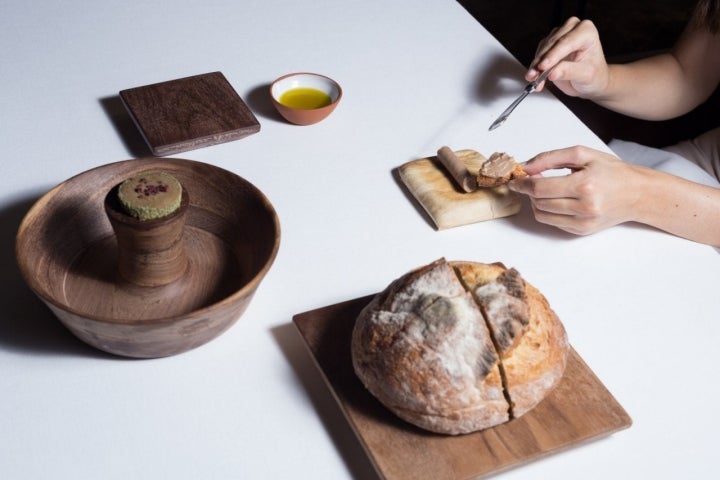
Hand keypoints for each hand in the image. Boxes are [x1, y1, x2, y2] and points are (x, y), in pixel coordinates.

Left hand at [508, 146, 641, 234]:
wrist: (638, 193)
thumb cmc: (612, 171)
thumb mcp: (583, 155)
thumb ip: (551, 158)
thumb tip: (526, 166)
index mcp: (584, 185)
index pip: (540, 188)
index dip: (523, 184)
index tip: (516, 179)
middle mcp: (584, 207)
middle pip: (539, 202)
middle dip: (531, 191)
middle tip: (535, 179)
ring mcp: (583, 222)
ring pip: (542, 215)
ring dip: (537, 202)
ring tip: (548, 189)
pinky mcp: (581, 231)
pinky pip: (553, 222)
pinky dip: (548, 211)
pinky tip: (559, 200)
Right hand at [526, 17, 609, 99]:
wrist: (591, 82)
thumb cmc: (594, 76)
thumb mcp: (585, 76)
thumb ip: (569, 72)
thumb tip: (552, 73)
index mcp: (587, 31)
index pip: (566, 42)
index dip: (553, 55)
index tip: (542, 67)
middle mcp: (572, 29)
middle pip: (552, 44)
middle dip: (542, 62)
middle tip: (534, 76)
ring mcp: (560, 35)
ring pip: (543, 49)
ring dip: (536, 65)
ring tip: (534, 79)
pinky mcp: (550, 44)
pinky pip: (538, 54)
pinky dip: (535, 67)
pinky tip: (535, 77)